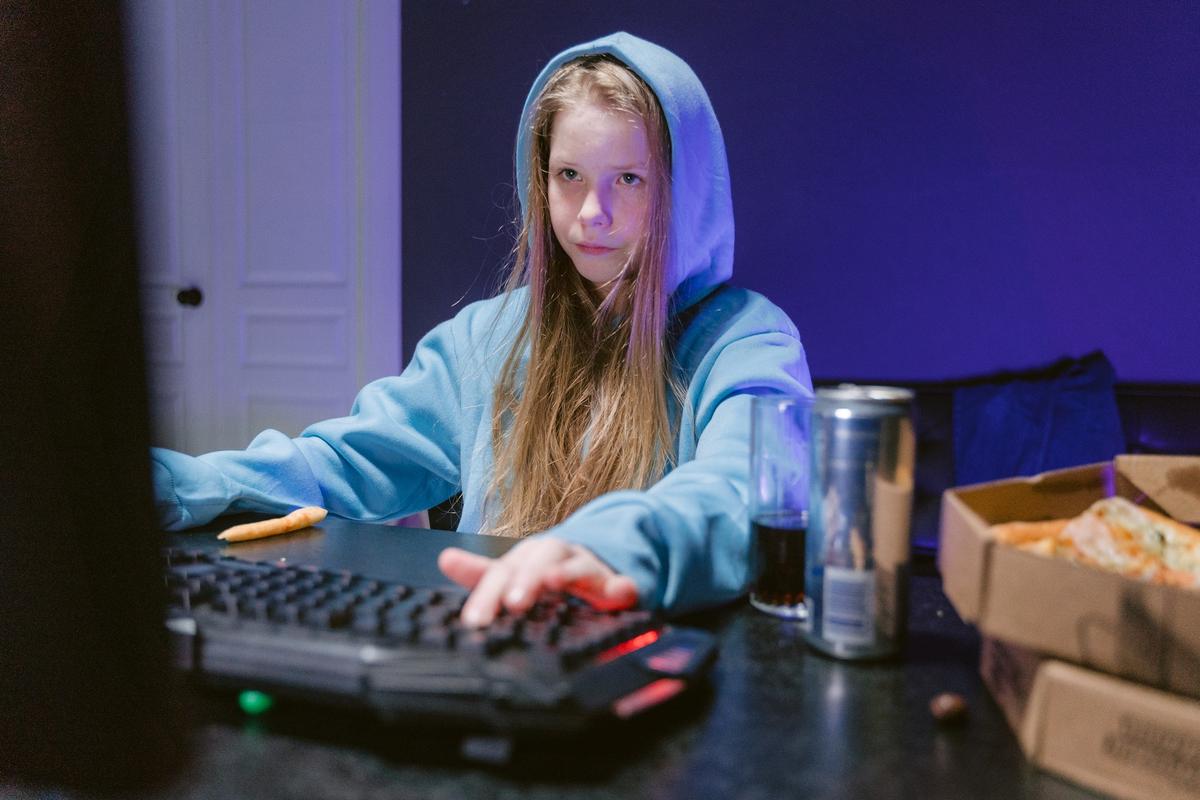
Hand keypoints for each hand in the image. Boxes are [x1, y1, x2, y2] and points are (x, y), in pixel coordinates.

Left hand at [438, 536, 638, 626]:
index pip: (500, 574)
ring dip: (566, 571)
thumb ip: (480, 573)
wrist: (597, 557)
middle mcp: (553, 557)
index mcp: (524, 558)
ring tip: (555, 582)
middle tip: (512, 604)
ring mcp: (586, 567)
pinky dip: (622, 586)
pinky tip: (621, 592)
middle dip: (525, 580)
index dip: (486, 595)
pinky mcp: (615, 582)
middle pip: (536, 562)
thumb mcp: (514, 572)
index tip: (473, 621)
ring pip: (576, 564)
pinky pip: (622, 582)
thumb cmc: (547, 569)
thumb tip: (445, 559)